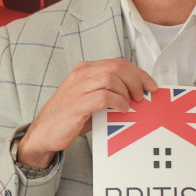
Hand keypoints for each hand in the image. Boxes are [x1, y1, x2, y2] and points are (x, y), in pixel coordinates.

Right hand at [18, 58, 156, 167]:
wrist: (45, 133)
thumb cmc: (68, 117)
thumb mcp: (89, 98)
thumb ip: (108, 92)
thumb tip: (135, 95)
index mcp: (84, 70)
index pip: (117, 63)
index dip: (138, 72)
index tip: (150, 85)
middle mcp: (81, 75)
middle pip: (117, 67)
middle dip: (136, 80)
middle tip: (143, 95)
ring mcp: (78, 88)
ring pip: (111, 78)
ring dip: (127, 91)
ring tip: (130, 103)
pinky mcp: (77, 104)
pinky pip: (104, 96)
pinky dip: (118, 101)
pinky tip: (122, 109)